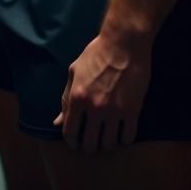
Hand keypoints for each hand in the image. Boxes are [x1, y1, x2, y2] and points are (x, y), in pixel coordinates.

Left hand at [56, 31, 151, 153]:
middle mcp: (94, 107)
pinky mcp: (132, 111)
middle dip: (88, 146)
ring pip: (109, 144)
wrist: (123, 43)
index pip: (70, 132)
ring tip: (106, 138)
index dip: (71, 141)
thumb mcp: (75, 71)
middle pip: (89, 143)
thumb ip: (66, 98)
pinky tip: (121, 132)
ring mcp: (114, 111)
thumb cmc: (96, 54)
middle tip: (92, 142)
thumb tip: (57, 121)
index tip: (75, 142)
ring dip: (106, 144)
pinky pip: (127, 138)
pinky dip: (123, 139)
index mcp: (77, 97)